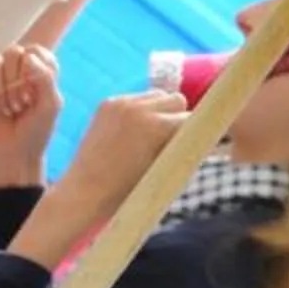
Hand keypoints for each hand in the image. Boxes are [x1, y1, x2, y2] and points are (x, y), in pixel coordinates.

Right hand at [0, 44, 60, 185]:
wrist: (14, 152)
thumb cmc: (37, 130)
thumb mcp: (50, 106)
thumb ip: (46, 78)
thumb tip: (27, 57)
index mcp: (42, 69)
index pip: (35, 51)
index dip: (33, 69)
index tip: (35, 92)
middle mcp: (19, 68)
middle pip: (12, 51)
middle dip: (15, 81)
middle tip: (21, 104)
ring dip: (1, 92)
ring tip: (9, 110)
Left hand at [58, 88, 186, 213]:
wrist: (84, 192)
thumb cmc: (128, 192)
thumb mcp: (165, 170)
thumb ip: (184, 150)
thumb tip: (204, 138)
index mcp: (156, 127)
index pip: (193, 118)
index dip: (197, 133)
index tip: (197, 143)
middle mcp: (139, 108)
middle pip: (177, 100)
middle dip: (179, 117)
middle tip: (173, 140)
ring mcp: (121, 103)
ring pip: (157, 95)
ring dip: (160, 111)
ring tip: (153, 135)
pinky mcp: (107, 104)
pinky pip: (136, 99)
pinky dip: (140, 111)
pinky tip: (133, 133)